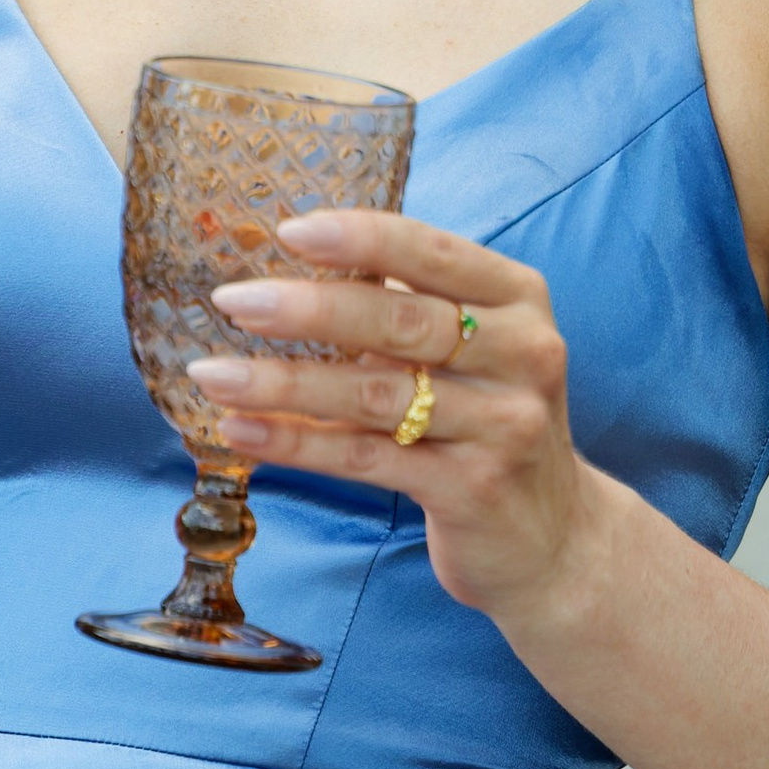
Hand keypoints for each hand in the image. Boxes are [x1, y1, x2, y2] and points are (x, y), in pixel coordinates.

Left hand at [188, 209, 604, 635]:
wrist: (556, 538)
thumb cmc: (488, 422)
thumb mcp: (470, 352)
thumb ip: (403, 308)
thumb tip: (288, 268)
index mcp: (517, 298)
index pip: (434, 252)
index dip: (362, 238)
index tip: (290, 230)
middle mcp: (523, 353)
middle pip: (401, 322)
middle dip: (307, 308)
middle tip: (232, 302)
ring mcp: (503, 424)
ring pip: (375, 395)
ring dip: (284, 384)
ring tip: (211, 373)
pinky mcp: (473, 488)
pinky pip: (367, 459)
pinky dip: (298, 443)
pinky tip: (242, 430)